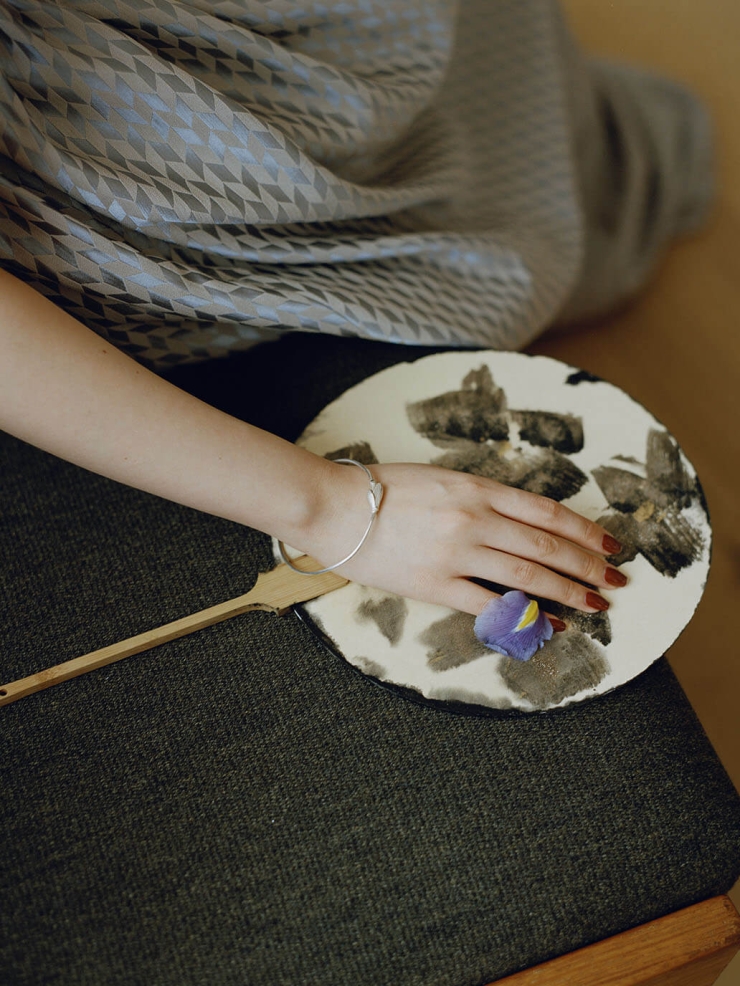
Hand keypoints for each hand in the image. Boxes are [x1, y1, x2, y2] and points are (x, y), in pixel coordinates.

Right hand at [301, 460, 624, 616]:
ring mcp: (456, 553)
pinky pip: (490, 604)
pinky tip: (549, 624)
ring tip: (595, 604)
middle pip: (546, 546)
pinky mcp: (435, 585)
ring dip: (568, 592)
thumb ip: (479, 497)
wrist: (333, 507)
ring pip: (528, 576)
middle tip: (615, 582)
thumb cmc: (381, 489)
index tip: (610, 545)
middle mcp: (474, 519)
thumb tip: (519, 522)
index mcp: (476, 488)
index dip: (584, 530)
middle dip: (588, 566)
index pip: (546, 512)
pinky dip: (524, 615)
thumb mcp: (439, 478)